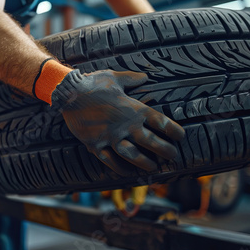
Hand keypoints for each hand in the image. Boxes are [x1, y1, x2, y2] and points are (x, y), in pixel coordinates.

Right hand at [51, 70, 184, 175]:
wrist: (69, 92)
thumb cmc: (93, 83)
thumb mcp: (115, 77)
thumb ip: (133, 79)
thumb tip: (146, 76)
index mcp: (133, 108)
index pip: (161, 122)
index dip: (174, 130)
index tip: (181, 136)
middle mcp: (125, 125)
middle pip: (152, 143)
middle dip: (166, 151)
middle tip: (173, 156)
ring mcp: (110, 137)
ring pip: (133, 156)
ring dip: (146, 163)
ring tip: (154, 167)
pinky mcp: (95, 144)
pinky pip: (111, 161)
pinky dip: (121, 169)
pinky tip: (128, 172)